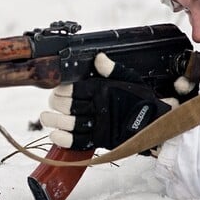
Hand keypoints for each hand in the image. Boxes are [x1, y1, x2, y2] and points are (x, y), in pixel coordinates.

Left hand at [40, 53, 173, 150]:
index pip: (75, 89)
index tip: (58, 90)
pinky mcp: (99, 141)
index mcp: (103, 91)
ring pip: (69, 123)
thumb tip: (99, 58)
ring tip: (45, 117)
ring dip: (53, 120)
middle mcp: (98, 108)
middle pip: (68, 105)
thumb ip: (112, 69)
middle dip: (56, 103)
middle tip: (52, 102)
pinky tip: (54, 134)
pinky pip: (77, 141)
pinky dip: (63, 139)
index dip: (62, 89)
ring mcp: (98, 126)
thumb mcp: (129, 79)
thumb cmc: (139, 99)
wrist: (154, 123)